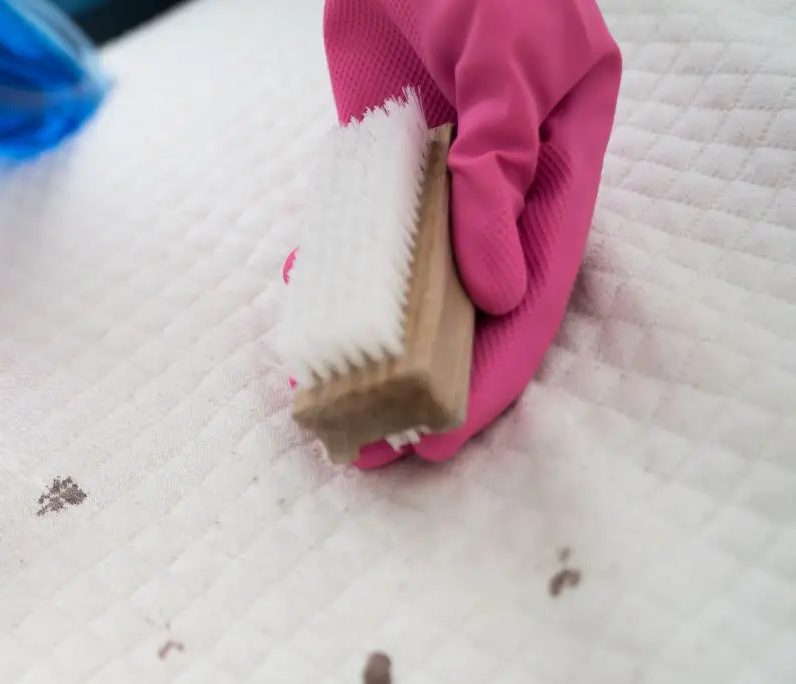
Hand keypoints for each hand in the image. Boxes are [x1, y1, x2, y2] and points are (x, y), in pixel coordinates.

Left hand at [287, 0, 621, 466]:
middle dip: (427, 381)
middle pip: (469, 306)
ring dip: (372, 343)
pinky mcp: (380, 161)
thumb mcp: (511, 64)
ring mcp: (437, 179)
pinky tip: (298, 311)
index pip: (533, 293)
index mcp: (558, 171)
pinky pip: (358, 231)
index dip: (495, 371)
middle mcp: (499, 189)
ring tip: (332, 405)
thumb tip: (497, 291)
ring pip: (408, 280)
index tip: (450, 433)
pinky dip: (330, 270)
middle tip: (379, 447)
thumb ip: (502, 169)